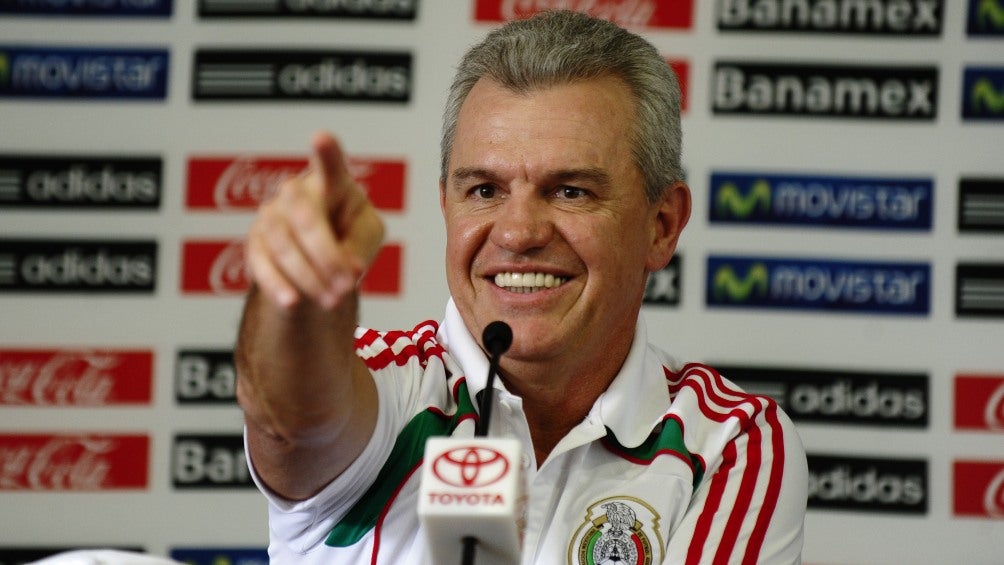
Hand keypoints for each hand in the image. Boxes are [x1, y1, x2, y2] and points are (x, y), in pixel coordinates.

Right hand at [246, 132, 384, 309]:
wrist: (318, 258)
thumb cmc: (349, 234)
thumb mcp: (369, 236)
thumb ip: (363, 244)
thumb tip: (350, 268)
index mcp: (331, 182)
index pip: (329, 165)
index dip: (326, 152)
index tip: (321, 137)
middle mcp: (296, 192)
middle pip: (306, 218)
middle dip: (327, 256)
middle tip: (345, 286)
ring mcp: (271, 215)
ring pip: (285, 245)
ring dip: (309, 277)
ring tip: (332, 300)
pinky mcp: (255, 242)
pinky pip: (261, 264)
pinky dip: (277, 285)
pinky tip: (292, 301)